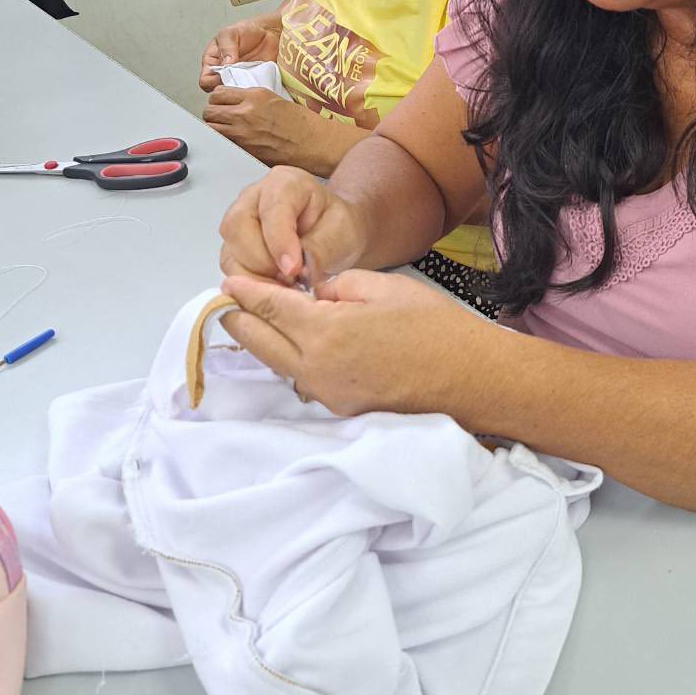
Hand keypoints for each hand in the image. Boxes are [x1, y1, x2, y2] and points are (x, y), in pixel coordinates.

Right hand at [199, 19, 280, 92]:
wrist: (268, 32)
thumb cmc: (245, 31)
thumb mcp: (230, 33)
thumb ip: (226, 47)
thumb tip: (226, 64)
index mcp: (213, 63)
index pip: (205, 81)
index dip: (212, 82)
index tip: (223, 76)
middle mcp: (224, 75)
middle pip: (220, 92)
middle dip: (228, 88)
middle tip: (239, 79)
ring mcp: (240, 80)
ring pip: (236, 95)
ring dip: (242, 90)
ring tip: (250, 79)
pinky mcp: (254, 83)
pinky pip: (251, 93)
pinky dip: (254, 90)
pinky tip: (258, 81)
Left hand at [203, 88, 340, 172]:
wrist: (313, 143)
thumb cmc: (301, 124)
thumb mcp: (274, 99)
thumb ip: (252, 99)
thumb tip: (236, 102)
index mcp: (254, 96)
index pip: (218, 92)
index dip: (218, 98)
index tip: (222, 102)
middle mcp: (245, 112)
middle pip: (209, 110)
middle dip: (213, 113)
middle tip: (220, 117)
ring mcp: (242, 132)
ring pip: (211, 127)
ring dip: (215, 127)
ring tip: (224, 129)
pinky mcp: (244, 149)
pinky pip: (222, 143)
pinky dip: (223, 141)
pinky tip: (232, 141)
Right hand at [218, 165, 370, 281]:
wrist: (332, 233)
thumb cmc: (336, 225)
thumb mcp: (341, 232)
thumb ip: (319, 247)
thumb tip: (295, 269)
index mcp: (285, 183)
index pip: (271, 209)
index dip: (279, 241)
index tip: (292, 269)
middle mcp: (253, 197)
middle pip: (238, 227)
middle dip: (262, 261)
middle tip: (290, 280)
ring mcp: (239, 221)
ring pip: (230, 251)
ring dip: (254, 276)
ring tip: (285, 286)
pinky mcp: (234, 246)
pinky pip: (230, 268)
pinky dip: (250, 284)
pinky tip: (274, 288)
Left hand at [218, 269, 492, 417]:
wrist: (468, 377)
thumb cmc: (433, 326)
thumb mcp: (382, 286)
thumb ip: (337, 287)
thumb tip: (316, 296)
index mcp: (324, 331)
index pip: (269, 309)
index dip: (245, 294)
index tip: (228, 285)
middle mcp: (316, 368)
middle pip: (259, 345)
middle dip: (239, 322)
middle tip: (227, 305)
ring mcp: (328, 394)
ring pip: (279, 366)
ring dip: (266, 344)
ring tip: (261, 323)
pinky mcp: (342, 409)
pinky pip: (305, 381)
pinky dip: (294, 362)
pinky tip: (300, 347)